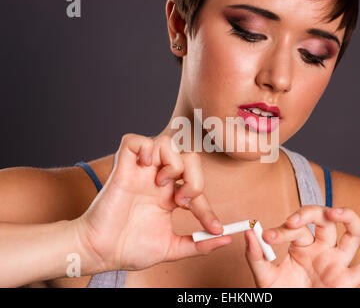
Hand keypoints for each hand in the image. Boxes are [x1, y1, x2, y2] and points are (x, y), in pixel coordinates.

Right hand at [75, 134, 231, 272]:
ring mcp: (141, 172)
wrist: (101, 253)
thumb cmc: (129, 249)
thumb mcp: (172, 248)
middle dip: (195, 179)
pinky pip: (135, 140)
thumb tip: (225, 238)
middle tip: (182, 202)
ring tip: (163, 185)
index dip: (208, 209)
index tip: (213, 228)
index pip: (197, 189)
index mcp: (169, 196)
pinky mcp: (123, 167)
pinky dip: (145, 147)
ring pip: (167, 143)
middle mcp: (157, 180)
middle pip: (188, 157)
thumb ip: (199, 244)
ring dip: (173, 163)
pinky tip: (147, 167)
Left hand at [244, 205, 359, 287]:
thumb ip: (256, 255)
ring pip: (352, 233)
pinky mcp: (347, 280)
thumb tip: (248, 232)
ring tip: (335, 212)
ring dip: (347, 218)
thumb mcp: (264, 277)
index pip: (297, 228)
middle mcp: (322, 249)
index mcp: (301, 245)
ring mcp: (337, 262)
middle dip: (310, 214)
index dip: (283, 229)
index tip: (267, 236)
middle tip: (294, 220)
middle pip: (325, 221)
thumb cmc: (280, 295)